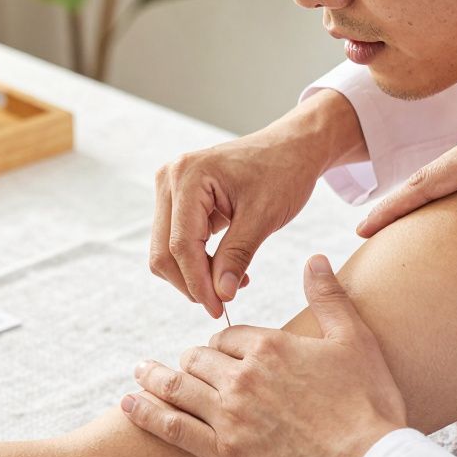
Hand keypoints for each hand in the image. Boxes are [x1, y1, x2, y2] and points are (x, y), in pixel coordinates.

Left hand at [121, 255, 405, 456]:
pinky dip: (147, 413)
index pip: (226, 336)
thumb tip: (314, 258)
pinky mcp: (224, 452)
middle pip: (198, 359)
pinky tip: (129, 404)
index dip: (223, 344)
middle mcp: (242, 376)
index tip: (223, 353)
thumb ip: (328, 296)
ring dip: (155, 377)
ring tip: (140, 373)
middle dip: (191, 361)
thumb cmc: (369, 402)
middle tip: (185, 366)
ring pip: (178, 387)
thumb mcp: (355, 340)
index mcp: (269, 346)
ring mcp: (230, 415)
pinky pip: (173, 427)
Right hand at [150, 89, 362, 317]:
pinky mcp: (177, 198)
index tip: (218, 309)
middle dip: (191, 282)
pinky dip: (197, 261)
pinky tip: (225, 269)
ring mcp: (170, 188)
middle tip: (222, 303)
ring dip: (193, 274)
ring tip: (230, 283)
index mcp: (188, 176)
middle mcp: (170, 178)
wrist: (292, 147)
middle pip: (163, 251)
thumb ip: (237, 256)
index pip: (181, 244)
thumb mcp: (264, 217)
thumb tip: (220, 295)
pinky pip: (176, 240)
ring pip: (165, 250)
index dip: (197, 283)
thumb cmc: (283, 171)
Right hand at [356, 55, 456, 264]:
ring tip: (402, 214)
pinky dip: (450, 176)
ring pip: (451, 163)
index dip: (395, 208)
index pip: (429, 183)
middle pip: (431, 172)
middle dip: (399, 200)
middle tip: (367, 228)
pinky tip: (451, 189)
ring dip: (425, 188)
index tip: (363, 228)